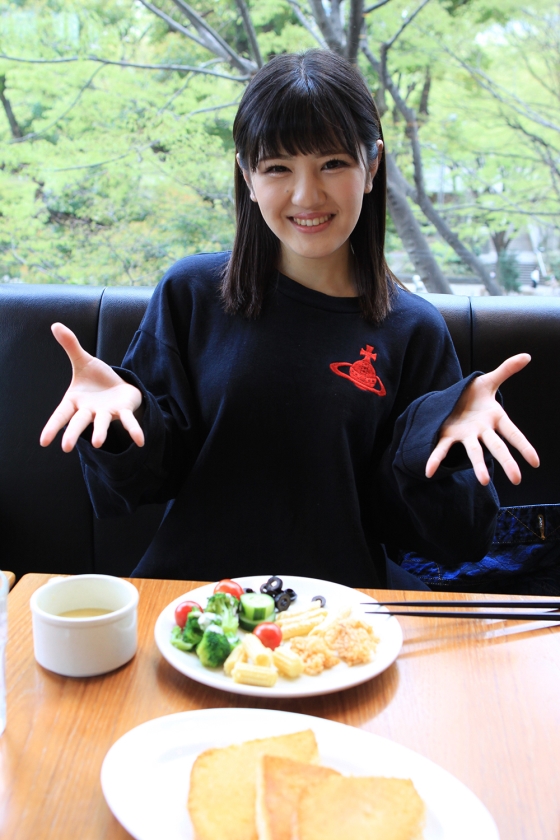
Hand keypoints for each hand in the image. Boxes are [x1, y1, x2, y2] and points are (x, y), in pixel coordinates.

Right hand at [40, 323, 143, 452]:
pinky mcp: (123, 411)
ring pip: (101, 424)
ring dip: (100, 433)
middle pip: (79, 423)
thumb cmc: (96, 378)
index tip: (43, 442)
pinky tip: (140, 441)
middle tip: (65, 447)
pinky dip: (134, 431)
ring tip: (97, 443)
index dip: (52, 427)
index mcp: (75, 401)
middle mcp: (89, 411)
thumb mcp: (83, 360)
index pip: (61, 415)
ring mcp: (106, 413)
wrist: (118, 386)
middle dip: (72, 434)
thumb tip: (55, 325)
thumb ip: (71, 345)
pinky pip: (128, 422)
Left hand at [425, 353, 538, 484]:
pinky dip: (435, 460)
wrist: (453, 401)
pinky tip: (428, 471)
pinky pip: (442, 449)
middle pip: (497, 447)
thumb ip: (506, 369)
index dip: (524, 446)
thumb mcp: (489, 380)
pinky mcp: (449, 435)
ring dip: (478, 466)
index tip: (535, 462)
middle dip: (507, 462)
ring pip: (474, 452)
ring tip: (484, 481)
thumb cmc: (474, 395)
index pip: (513, 434)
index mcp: (495, 418)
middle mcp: (482, 431)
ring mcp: (466, 436)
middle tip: (516, 479)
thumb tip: (527, 356)